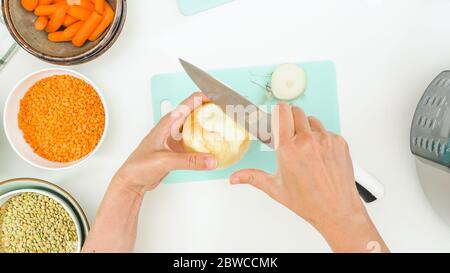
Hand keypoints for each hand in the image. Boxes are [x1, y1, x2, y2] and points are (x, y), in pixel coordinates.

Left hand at [113, 92, 216, 194]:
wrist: (131, 181)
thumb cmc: (139, 166)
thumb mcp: (165, 161)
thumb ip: (190, 161)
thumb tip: (211, 160)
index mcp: (168, 122)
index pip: (190, 101)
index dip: (207, 97)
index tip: (222, 99)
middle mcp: (172, 127)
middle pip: (196, 111)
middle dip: (212, 109)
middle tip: (228, 113)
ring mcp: (176, 137)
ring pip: (197, 126)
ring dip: (210, 125)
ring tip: (225, 126)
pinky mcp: (178, 149)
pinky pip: (196, 140)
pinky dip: (207, 141)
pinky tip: (215, 146)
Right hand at [230, 103, 387, 251]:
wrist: (336, 210)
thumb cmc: (308, 202)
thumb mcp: (275, 188)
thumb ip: (252, 177)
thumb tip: (235, 178)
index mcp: (288, 148)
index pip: (281, 112)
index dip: (277, 112)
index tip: (276, 116)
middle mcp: (307, 141)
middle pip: (296, 111)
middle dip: (290, 119)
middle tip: (289, 134)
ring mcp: (325, 140)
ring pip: (312, 120)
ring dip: (306, 128)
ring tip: (305, 148)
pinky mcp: (339, 142)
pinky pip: (327, 131)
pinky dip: (321, 138)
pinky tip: (319, 155)